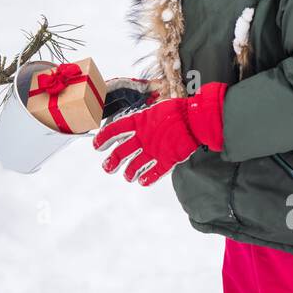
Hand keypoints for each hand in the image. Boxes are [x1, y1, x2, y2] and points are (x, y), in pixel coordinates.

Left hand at [92, 83, 225, 185]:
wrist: (195, 119)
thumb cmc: (177, 111)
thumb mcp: (155, 110)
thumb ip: (143, 120)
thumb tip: (135, 125)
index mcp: (139, 122)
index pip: (114, 130)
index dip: (103, 139)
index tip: (97, 145)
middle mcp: (143, 138)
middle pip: (120, 152)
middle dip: (111, 161)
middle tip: (107, 166)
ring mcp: (154, 150)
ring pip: (135, 166)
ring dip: (129, 173)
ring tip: (127, 176)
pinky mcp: (167, 159)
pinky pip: (154, 173)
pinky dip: (147, 179)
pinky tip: (142, 181)